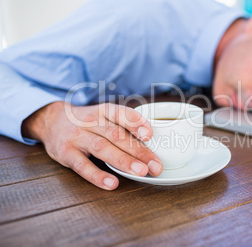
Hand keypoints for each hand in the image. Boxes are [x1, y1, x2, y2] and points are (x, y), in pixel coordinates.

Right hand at [22, 101, 162, 189]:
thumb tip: (153, 145)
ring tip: (140, 172)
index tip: (150, 135)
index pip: (121, 114)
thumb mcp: (105, 117)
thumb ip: (125, 127)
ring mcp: (77, 136)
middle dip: (138, 151)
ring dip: (123, 161)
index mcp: (104, 111)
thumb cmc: (88, 122)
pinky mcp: (66, 152)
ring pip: (102, 148)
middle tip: (155, 166)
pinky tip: (111, 183)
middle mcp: (91, 121)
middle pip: (117, 135)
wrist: (52, 121)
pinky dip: (97, 175)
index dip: (136, 123)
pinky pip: (82, 165)